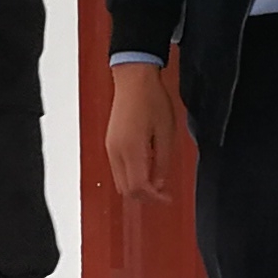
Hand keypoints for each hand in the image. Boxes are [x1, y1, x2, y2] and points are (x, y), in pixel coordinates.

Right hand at [106, 60, 180, 203]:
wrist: (133, 80)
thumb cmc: (152, 101)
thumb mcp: (166, 133)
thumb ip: (162, 162)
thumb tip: (158, 183)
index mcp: (131, 149)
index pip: (138, 187)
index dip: (154, 198)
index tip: (167, 198)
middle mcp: (116, 152)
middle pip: (126, 190)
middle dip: (145, 196)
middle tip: (163, 192)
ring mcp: (110, 147)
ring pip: (121, 181)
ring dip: (137, 186)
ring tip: (156, 178)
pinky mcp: (110, 143)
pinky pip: (118, 169)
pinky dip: (131, 175)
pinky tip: (146, 165)